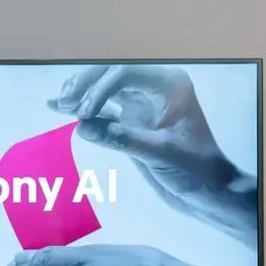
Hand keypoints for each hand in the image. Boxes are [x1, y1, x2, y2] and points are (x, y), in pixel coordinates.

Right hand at [48, 65, 256, 244]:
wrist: (207, 192)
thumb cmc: (195, 170)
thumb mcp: (161, 154)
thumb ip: (123, 138)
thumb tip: (82, 127)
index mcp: (169, 85)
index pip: (126, 72)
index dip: (101, 88)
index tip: (84, 112)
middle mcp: (153, 88)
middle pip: (111, 73)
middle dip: (85, 85)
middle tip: (65, 103)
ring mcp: (141, 103)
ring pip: (104, 88)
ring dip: (81, 94)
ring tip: (59, 104)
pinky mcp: (131, 121)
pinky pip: (102, 108)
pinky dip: (82, 108)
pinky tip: (58, 106)